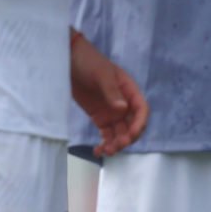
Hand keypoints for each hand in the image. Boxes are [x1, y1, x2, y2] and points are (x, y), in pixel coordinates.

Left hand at [70, 31, 149, 157]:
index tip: (130, 135)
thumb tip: (123, 109)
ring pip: (120, 132)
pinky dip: (105, 143)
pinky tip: (98, 150)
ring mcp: (112, 111)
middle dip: (127, 138)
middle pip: (133, 125)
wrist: (69, 60)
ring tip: (105, 151)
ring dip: (116, 144)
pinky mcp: (99, 117)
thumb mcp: (101, 75)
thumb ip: (112, 92)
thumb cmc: (88, 62)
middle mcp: (124, 102)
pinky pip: (107, 134)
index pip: (141, 110)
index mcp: (129, 90)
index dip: (139, 124)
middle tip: (116, 146)